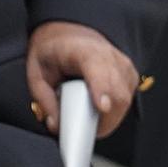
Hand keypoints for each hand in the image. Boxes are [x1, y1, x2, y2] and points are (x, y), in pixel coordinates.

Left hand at [26, 21, 138, 137]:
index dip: (102, 89)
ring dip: (108, 118)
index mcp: (82, 51)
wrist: (69, 34)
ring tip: (87, 119)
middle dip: (103, 120)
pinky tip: (98, 109)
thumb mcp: (37, 74)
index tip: (102, 107)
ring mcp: (124, 64)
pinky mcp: (130, 74)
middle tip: (81, 132)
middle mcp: (109, 56)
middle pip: (118, 92)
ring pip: (125, 99)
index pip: (98, 69)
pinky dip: (114, 111)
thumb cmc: (53, 52)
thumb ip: (46, 101)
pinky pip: (127, 98)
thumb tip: (57, 125)